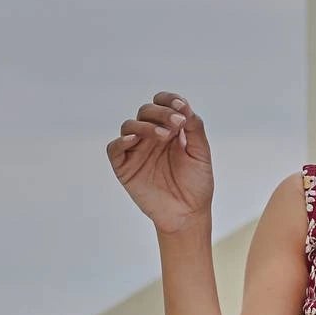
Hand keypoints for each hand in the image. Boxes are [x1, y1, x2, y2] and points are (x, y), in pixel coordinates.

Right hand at [106, 90, 214, 234]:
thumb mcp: (200, 153)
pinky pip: (115, 148)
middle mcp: (151, 137)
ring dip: (146, 126)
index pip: (162, 104)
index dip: (168, 99)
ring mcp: (136, 151)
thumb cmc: (196, 185)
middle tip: (177, 123)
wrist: (188, 215)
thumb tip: (183, 104)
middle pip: (146, 111)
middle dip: (161, 113)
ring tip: (165, 136)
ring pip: (130, 126)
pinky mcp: (124, 167)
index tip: (180, 105)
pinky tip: (135, 140)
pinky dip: (121, 141)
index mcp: (169, 130)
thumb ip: (195, 127)